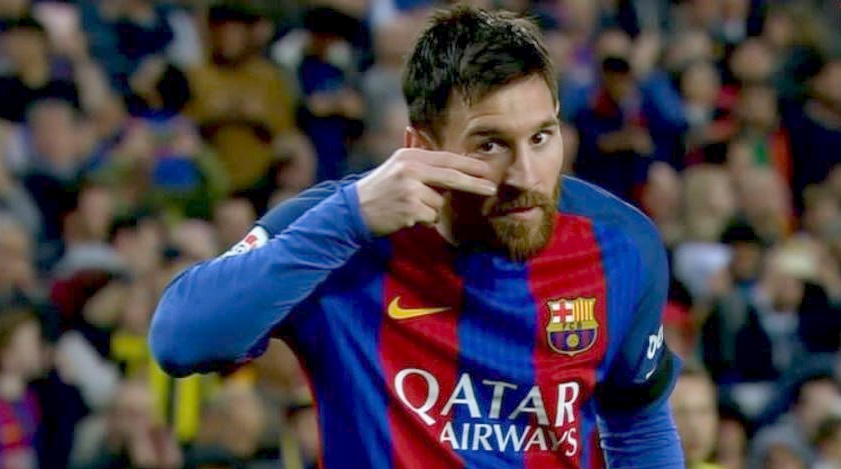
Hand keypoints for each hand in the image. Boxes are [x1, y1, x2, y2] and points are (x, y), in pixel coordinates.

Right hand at [355, 148, 496, 236]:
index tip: (485, 170)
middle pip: (451, 177)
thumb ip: (422, 164)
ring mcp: (410, 189)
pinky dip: (423, 220)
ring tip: (410, 207)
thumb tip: (452, 163)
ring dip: (431, 209)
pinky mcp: (409, 209)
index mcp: (410, 157)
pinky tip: (406, 216)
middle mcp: (410, 170)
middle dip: (474, 184)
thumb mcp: (398, 167)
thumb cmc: (381, 189)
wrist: (355, 209)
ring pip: (440, 203)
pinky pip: (430, 217)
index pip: (446, 159)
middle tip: (491, 188)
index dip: (468, 165)